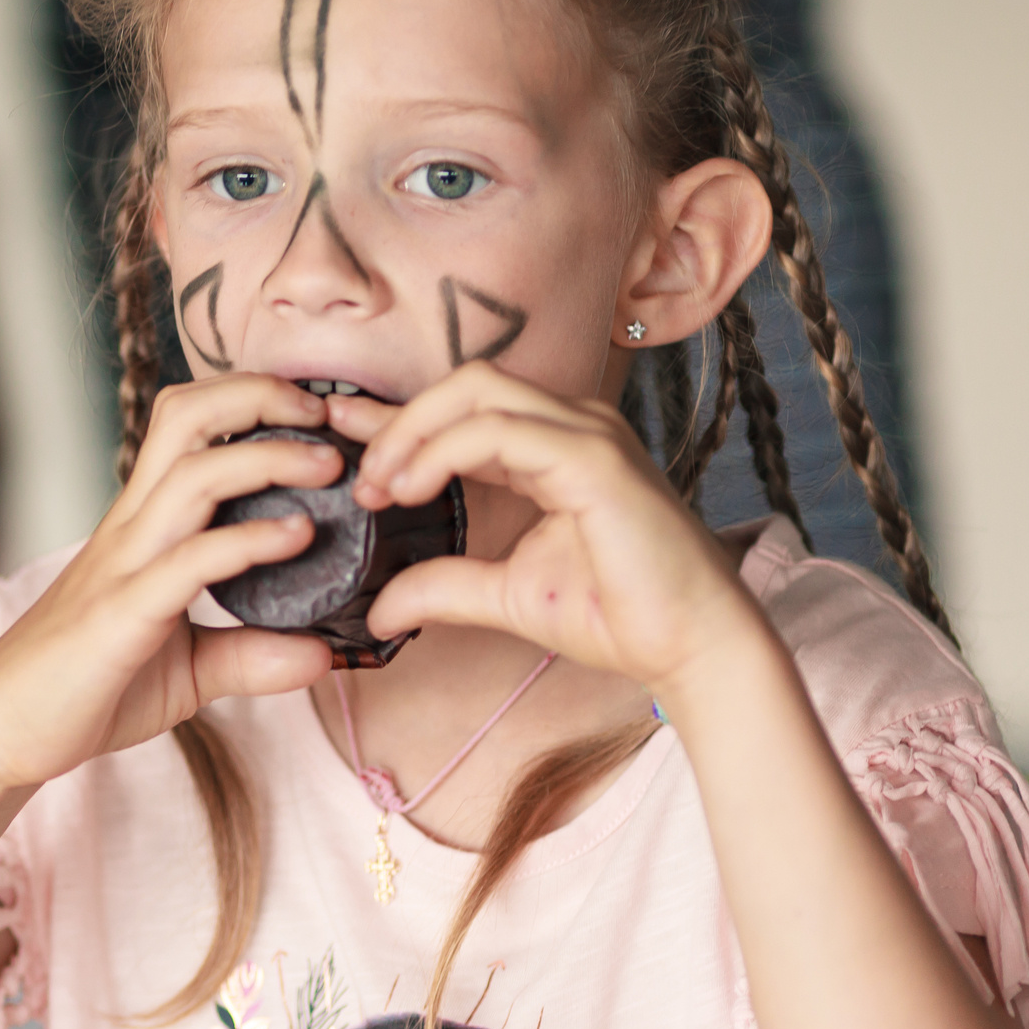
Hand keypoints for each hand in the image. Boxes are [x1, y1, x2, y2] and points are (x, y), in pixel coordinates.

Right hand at [0, 373, 337, 792]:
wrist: (3, 730)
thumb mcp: (187, 670)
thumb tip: (323, 655)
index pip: (192, 424)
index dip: (255, 399)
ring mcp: (123, 566)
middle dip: (262, 395)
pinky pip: (187, 561)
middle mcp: (133, 527)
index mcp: (145, 525)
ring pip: (192, 473)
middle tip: (329, 414)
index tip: (319, 416)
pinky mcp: (121, 615)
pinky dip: (248, 541)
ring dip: (268, 457)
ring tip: (329, 467)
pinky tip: (297, 538)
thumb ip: (250, 654)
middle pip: (187, 416)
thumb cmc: (86, 689)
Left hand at [342, 363, 767, 689]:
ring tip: (376, 487)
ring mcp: (587, 435)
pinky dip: (443, 452)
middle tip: (355, 475)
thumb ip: (442, 586)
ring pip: (478, 393)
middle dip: (398, 419)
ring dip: (412, 433)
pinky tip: (409, 490)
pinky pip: (500, 431)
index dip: (395, 419)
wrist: (690, 645)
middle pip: (465, 383)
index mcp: (553, 446)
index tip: (337, 437)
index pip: (462, 410)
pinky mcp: (594, 459)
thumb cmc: (616, 614)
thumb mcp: (504, 595)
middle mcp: (572, 426)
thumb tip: (377, 610)